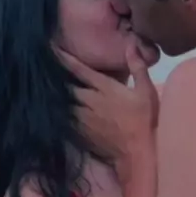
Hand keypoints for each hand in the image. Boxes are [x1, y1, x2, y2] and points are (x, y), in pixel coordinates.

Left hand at [56, 39, 159, 164]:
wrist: (140, 153)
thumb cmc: (146, 120)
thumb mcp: (147, 91)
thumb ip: (137, 67)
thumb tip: (131, 44)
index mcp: (105, 88)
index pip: (80, 70)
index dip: (65, 59)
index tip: (52, 49)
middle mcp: (90, 101)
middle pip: (67, 86)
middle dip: (59, 78)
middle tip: (50, 70)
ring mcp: (84, 118)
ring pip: (65, 103)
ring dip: (60, 96)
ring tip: (48, 88)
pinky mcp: (82, 132)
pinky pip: (67, 119)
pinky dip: (63, 113)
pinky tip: (58, 111)